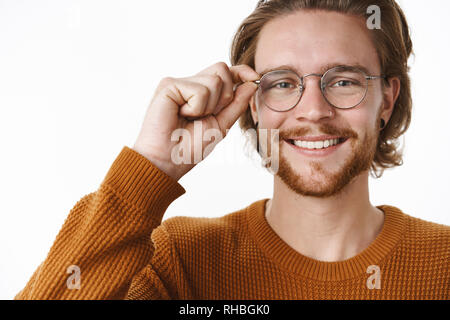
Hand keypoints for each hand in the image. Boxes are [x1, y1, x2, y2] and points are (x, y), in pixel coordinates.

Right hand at [132, 62, 259, 180]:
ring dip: (209, 106)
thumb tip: (252, 83)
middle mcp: (190, 84)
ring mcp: (179, 83)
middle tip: (206, 116)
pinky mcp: (169, 84)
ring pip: (215, 80)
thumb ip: (236, 104)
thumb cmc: (189, 147)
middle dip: (225, 96)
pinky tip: (181, 115)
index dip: (241, 71)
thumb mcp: (221, 125)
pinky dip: (197, 108)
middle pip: (222, 70)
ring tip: (190, 118)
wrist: (168, 160)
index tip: (255, 77)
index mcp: (202, 92)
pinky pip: (200, 90)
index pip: (225, 73)